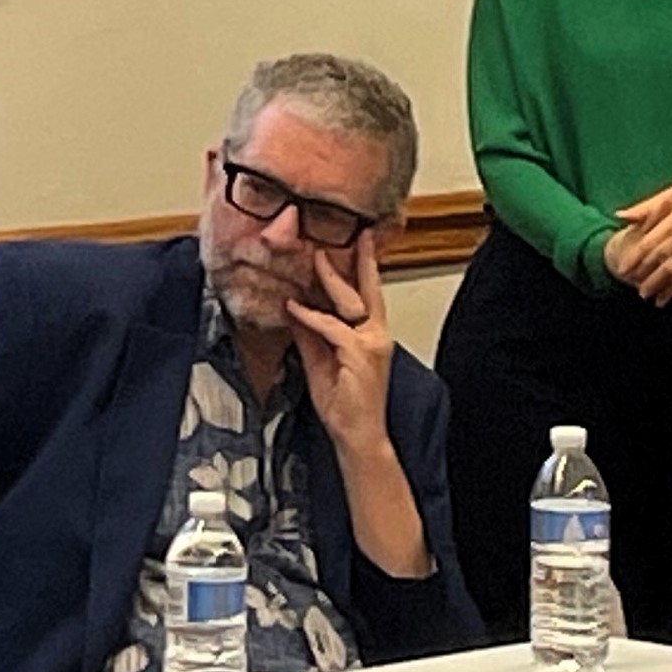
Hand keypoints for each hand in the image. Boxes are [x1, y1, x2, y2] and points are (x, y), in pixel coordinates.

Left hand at [285, 236, 394, 453]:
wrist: (357, 435)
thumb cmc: (343, 402)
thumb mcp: (319, 360)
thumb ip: (310, 334)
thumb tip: (294, 308)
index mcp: (370, 336)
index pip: (367, 295)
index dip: (363, 268)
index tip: (358, 243)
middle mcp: (377, 336)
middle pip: (367, 290)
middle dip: (358, 261)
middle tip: (352, 236)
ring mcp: (372, 345)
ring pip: (350, 303)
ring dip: (329, 280)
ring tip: (315, 259)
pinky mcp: (361, 356)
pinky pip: (332, 327)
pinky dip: (311, 315)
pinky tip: (294, 306)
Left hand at [607, 164, 671, 305]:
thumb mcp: (668, 194)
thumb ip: (643, 209)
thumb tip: (619, 216)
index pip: (651, 245)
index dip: (636, 260)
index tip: (623, 270)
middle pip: (667, 262)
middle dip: (652, 280)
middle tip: (640, 293)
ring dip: (670, 286)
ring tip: (658, 300)